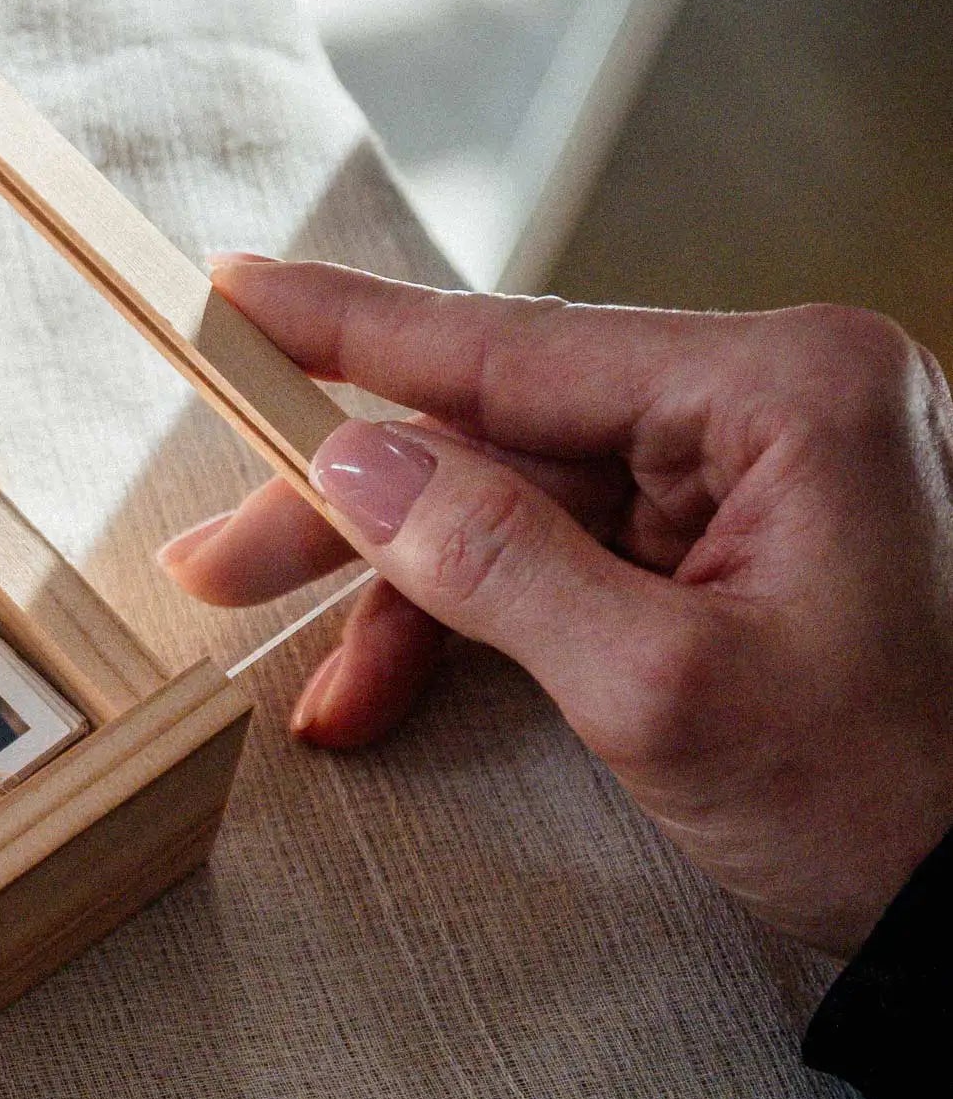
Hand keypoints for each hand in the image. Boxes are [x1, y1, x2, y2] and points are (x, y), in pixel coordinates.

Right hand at [159, 259, 952, 955]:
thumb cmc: (884, 802)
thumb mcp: (660, 690)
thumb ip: (494, 561)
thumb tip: (354, 466)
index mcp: (785, 391)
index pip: (516, 345)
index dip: (352, 332)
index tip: (233, 296)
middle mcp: (772, 403)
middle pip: (499, 430)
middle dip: (355, 511)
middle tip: (213, 562)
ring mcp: (755, 475)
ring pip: (513, 504)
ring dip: (400, 592)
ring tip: (308, 680)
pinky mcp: (733, 544)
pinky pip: (562, 558)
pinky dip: (470, 626)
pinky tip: (385, 694)